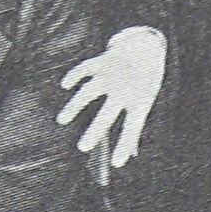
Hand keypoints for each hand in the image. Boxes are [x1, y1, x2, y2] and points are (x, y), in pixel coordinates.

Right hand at [61, 26, 165, 168]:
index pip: (132, 128)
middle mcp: (125, 89)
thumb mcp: (144, 102)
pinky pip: (86, 68)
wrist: (148, 47)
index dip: (124, 145)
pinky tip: (66, 85)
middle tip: (82, 148)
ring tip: (62, 121)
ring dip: (75, 106)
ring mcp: (112, 75)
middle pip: (107, 113)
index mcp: (140, 101)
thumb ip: (134, 127)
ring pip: (89, 92)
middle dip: (94, 131)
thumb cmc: (145, 82)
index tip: (116, 164)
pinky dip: (74, 75)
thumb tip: (129, 155)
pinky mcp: (103, 61)